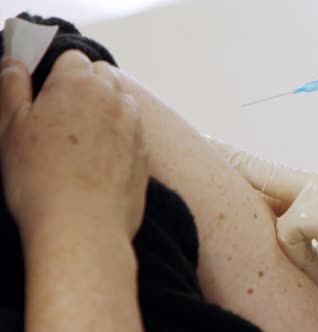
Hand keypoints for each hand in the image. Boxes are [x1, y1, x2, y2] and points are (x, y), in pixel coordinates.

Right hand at [0, 52, 148, 239]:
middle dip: (84, 88)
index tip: (45, 95)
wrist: (83, 227)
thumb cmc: (41, 179)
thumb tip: (14, 64)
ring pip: (121, 103)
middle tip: (60, 119)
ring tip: (81, 142)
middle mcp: (114, 99)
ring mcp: (135, 126)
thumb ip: (12, 88)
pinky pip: (133, 132)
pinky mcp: (145, 153)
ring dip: (106, 111)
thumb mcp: (10, 128)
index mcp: (79, 83)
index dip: (57, 74)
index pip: (73, 58)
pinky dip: (120, 137)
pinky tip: (99, 161)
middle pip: (103, 76)